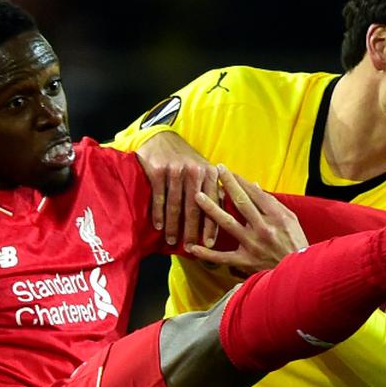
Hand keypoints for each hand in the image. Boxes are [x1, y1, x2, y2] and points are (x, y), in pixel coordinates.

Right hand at [136, 131, 219, 246]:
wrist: (162, 138)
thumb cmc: (187, 159)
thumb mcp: (204, 170)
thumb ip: (214, 190)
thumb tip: (227, 216)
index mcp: (210, 173)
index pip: (213, 204)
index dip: (211, 226)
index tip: (209, 244)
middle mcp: (194, 171)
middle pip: (194, 208)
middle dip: (191, 230)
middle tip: (189, 248)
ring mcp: (175, 170)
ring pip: (175, 205)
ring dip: (173, 226)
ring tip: (172, 240)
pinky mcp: (158, 170)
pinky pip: (159, 197)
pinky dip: (158, 214)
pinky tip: (158, 226)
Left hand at [188, 165, 308, 272]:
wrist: (301, 273)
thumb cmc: (296, 244)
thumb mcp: (291, 220)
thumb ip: (273, 204)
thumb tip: (255, 186)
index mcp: (276, 216)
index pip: (255, 193)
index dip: (239, 180)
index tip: (226, 170)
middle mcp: (263, 228)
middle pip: (241, 202)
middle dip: (227, 184)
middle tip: (213, 170)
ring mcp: (253, 244)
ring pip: (228, 223)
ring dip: (212, 209)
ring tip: (198, 196)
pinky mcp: (246, 261)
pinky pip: (223, 257)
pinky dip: (207, 253)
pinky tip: (193, 247)